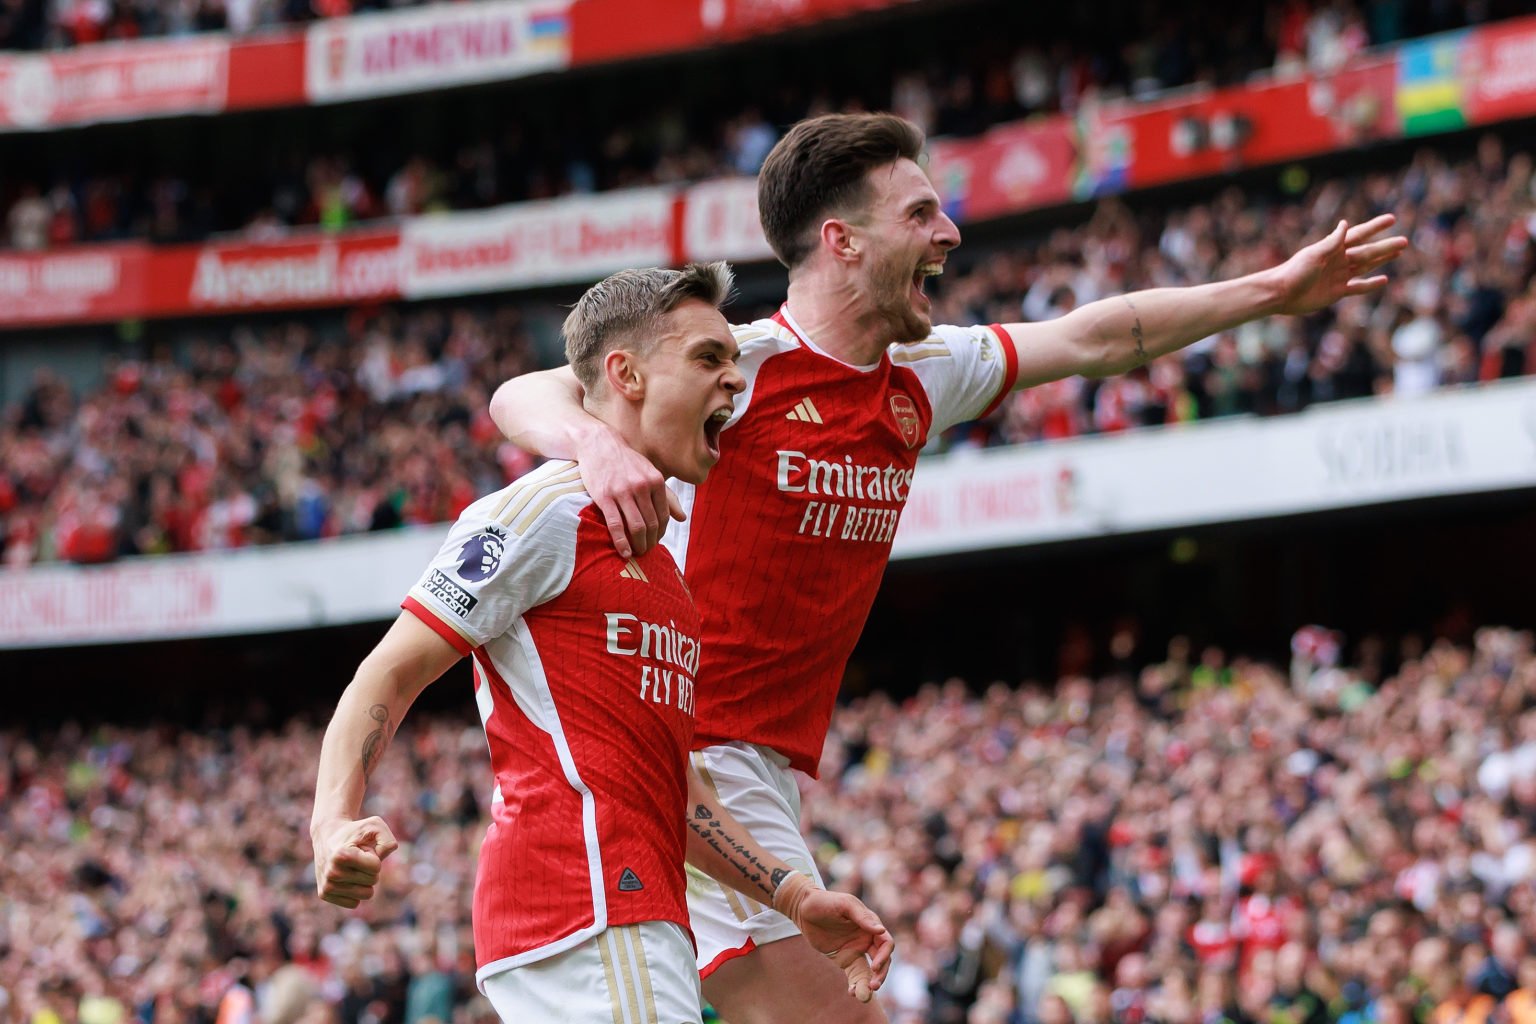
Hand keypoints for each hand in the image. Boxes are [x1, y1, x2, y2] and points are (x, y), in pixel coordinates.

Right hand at [312, 816, 397, 908]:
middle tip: (357, 858)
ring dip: (364, 881)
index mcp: (342, 855)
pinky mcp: (324, 894)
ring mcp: (327, 885)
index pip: (376, 867)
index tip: (362, 849)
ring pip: (366, 894)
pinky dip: (355, 891)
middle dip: (370, 869)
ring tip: (351, 867)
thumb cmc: (355, 832)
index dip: (374, 857)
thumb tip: (385, 856)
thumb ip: (387, 840)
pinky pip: (354, 903)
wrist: (327, 835)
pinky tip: (345, 877)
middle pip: (373, 881)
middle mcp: (332, 872)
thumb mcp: (374, 826)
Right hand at [574, 423, 684, 558]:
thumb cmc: (625, 461)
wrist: (597, 444)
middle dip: (650, 542)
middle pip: (651, 524)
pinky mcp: (604, 497)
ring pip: (636, 526)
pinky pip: (616, 525)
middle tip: (646, 552)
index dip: (661, 533)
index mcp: (655, 480)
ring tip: (637, 554)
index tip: (655, 542)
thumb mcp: (649, 473)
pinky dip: (621, 542)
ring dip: (639, 545)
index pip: (663, 515)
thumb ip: (667, 496)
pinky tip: (624, 552)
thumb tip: (682, 518)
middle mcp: (642, 486)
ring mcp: (622, 492)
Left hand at [774, 873, 893, 1001]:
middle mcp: (867, 939)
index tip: (874, 966)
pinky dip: (856, 985)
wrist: (803, 909)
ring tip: (863, 996)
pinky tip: (852, 993)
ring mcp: (856, 950)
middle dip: (881, 974)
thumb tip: (880, 931)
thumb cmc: (825, 901)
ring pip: (869, 971)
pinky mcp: (845, 959)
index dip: (884, 956)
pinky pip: (854, 975)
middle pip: (883, 960)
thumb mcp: (844, 904)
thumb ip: (862, 917)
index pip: (886, 943)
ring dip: (869, 983)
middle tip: (873, 986)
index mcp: (870, 924)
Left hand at [1269, 214, 1407, 316]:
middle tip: (1405, 241)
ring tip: (1398, 253)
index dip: (1375, 227)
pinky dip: (1370, 284)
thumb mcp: (1314, 254)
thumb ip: (1332, 241)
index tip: (1392, 219)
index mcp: (1333, 248)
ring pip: (1365, 266)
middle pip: (1367, 252)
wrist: (1280, 294)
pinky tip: (1384, 280)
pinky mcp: (1336, 292)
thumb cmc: (1294, 271)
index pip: (1359, 234)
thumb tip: (1346, 223)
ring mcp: (1338, 276)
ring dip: (1381, 260)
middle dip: (1386, 246)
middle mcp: (1338, 260)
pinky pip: (1357, 288)